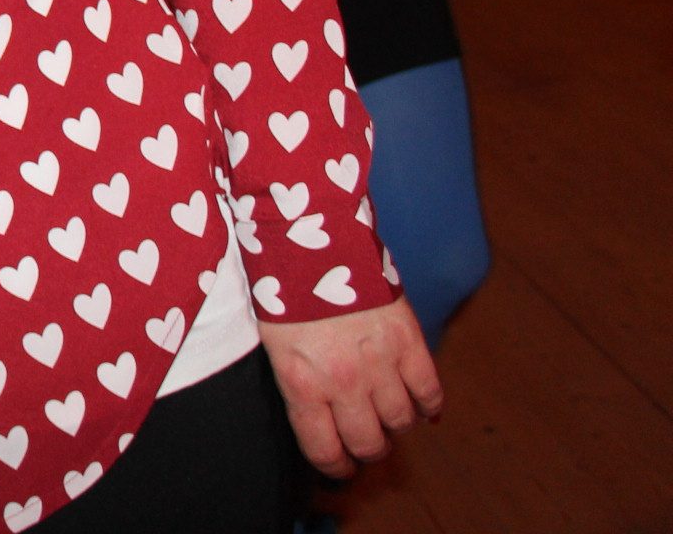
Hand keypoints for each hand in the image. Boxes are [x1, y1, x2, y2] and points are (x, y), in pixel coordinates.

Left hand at [259, 301, 441, 477]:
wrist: (311, 239)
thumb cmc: (283, 290)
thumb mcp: (275, 345)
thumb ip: (299, 384)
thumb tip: (319, 418)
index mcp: (302, 383)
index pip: (324, 449)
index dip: (335, 465)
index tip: (340, 465)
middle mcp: (343, 381)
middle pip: (369, 443)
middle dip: (367, 448)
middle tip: (366, 439)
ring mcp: (380, 362)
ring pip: (401, 422)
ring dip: (396, 425)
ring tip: (387, 414)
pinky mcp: (408, 341)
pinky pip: (430, 392)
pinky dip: (429, 405)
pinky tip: (421, 404)